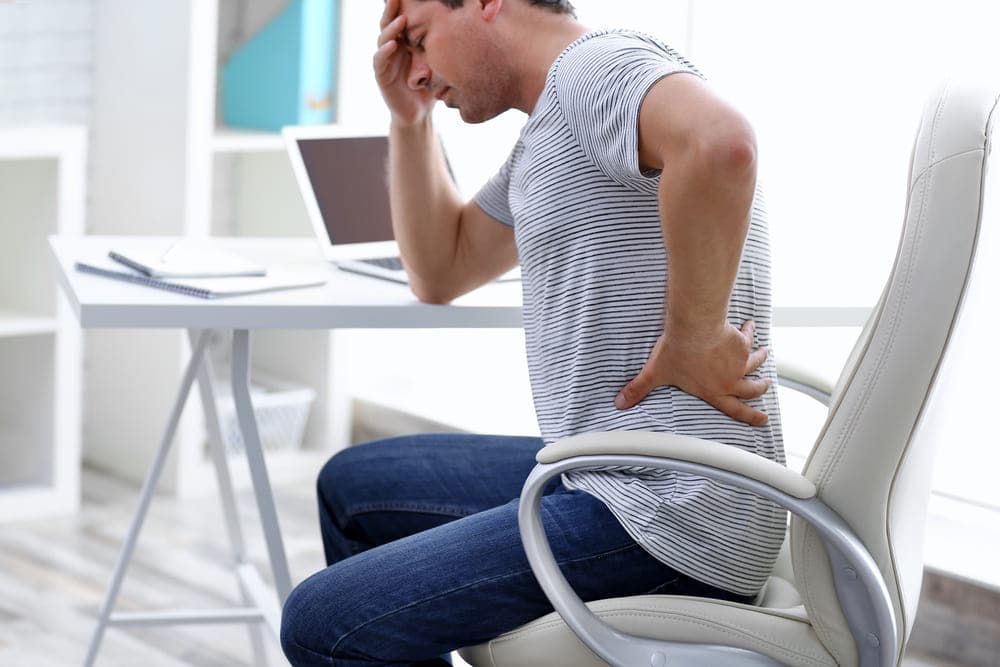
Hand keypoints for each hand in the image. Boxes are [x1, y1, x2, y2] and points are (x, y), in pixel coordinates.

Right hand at [374, 0, 435, 125]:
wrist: (419, 113)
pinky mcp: (381, 75)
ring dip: (391, 29)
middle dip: (392, 10)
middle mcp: (393, 47)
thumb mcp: (436, 63)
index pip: (401, 20)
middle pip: (389, 24)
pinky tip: (392, 45)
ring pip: (383, 39)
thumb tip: (456, 28)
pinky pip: (379, 60)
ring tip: (401, 20)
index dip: (401, 7)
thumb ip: (437, 48)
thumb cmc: (430, 86)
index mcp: (405, 42)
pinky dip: (384, 52)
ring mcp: (386, 60)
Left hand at [614, 320, 771, 425]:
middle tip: (766, 385)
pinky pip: (749, 338)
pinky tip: (749, 325)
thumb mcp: (655, 373)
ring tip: (765, 352)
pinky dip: (750, 332)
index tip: (763, 420)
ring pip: (756, 362)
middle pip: (752, 389)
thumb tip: (620, 403)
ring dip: (762, 358)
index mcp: (713, 391)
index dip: (751, 418)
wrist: (694, 328)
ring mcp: (738, 361)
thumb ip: (639, 389)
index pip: (735, 410)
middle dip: (760, 388)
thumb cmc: (676, 351)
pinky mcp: (741, 342)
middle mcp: (730, 379)